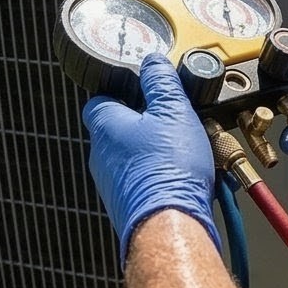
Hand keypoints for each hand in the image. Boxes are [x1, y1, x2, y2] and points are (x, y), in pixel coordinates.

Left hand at [82, 53, 219, 261]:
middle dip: (147, 125)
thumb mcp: (173, 111)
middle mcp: (101, 155)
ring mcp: (112, 183)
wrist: (170, 224)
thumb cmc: (167, 170)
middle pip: (121, 129)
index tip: (146, 90)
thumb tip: (152, 62)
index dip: (124, 91)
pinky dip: (161, 178)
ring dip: (156, 153)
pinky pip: (143, 182)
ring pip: (133, 158)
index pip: (101, 97)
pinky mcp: (126, 205)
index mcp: (105, 125)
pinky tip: (184, 178)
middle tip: (175, 123)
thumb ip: (161, 82)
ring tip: (186, 153)